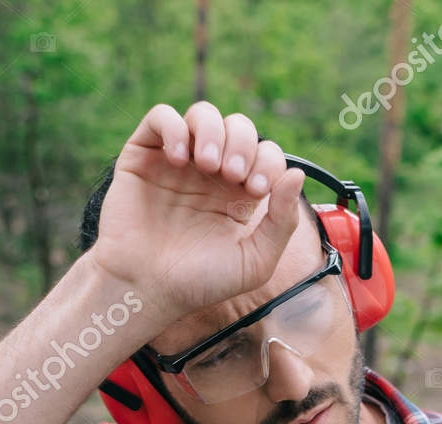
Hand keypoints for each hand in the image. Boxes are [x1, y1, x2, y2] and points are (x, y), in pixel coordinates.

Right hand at [87, 102, 304, 332]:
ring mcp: (177, 162)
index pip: (265, 154)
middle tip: (233, 175)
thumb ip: (281, 223)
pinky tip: (179, 158)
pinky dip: (174, 127)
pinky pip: (161, 117)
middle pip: (239, 127)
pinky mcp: (143, 156)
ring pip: (203, 115)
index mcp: (239, 194)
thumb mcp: (254, 262)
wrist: (148, 290)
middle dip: (243, 143)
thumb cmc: (199, 283)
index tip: (256, 189)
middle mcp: (210, 174)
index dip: (267, 162)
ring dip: (213, 131)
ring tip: (208, 164)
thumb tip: (297, 174)